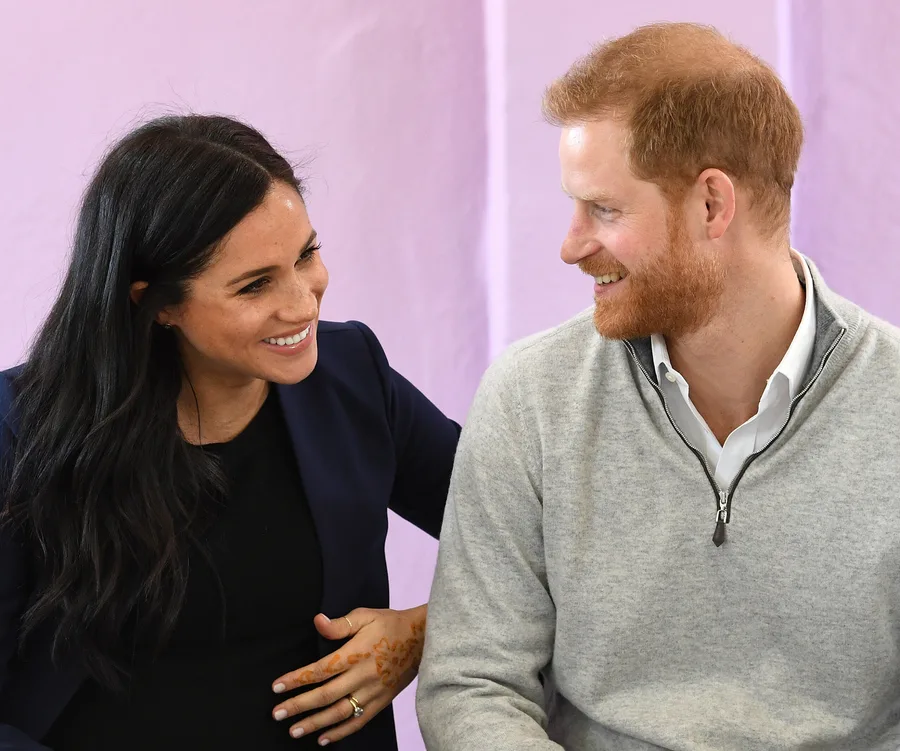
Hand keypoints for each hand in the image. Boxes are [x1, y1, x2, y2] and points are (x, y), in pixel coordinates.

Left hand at [271, 604, 426, 744]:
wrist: (423, 639)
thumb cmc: (390, 623)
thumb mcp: (366, 615)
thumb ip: (340, 623)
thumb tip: (317, 621)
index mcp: (356, 653)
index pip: (320, 669)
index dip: (297, 679)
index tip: (276, 686)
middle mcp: (363, 676)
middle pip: (326, 695)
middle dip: (299, 706)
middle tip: (277, 714)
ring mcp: (373, 692)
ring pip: (341, 712)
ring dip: (315, 723)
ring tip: (294, 730)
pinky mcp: (382, 701)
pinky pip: (359, 721)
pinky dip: (341, 732)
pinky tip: (323, 739)